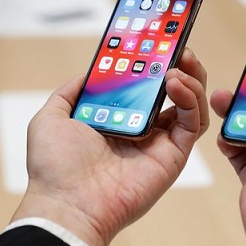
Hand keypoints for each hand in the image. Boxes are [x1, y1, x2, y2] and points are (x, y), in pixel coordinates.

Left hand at [11, 48, 208, 245]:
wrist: (67, 203)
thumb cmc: (55, 165)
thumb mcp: (52, 117)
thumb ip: (71, 92)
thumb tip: (90, 74)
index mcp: (118, 119)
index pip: (144, 86)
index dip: (153, 64)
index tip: (157, 42)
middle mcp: (142, 129)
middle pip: (173, 92)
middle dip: (181, 66)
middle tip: (179, 46)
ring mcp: (160, 142)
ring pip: (190, 105)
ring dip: (191, 80)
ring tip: (179, 64)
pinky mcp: (173, 155)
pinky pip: (193, 123)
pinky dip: (191, 99)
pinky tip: (176, 83)